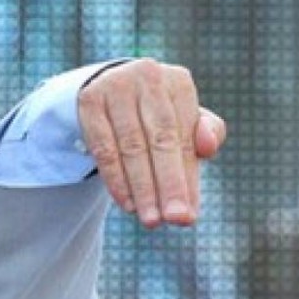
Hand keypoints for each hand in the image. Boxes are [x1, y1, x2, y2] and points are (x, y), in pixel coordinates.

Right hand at [77, 59, 226, 227]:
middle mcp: (148, 77)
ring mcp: (115, 86)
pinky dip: (116, 179)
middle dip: (168, 185)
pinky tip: (127, 204)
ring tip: (151, 221)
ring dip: (142, 189)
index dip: (188, 180)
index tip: (189, 216)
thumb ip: (208, 134)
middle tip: (174, 220)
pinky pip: (103, 147)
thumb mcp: (187, 122)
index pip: (185, 140)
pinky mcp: (89, 99)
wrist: (115, 90)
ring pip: (131, 147)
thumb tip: (209, 146)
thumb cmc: (162, 115)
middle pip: (160, 141)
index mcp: (179, 83)